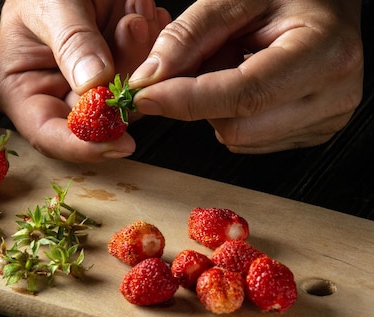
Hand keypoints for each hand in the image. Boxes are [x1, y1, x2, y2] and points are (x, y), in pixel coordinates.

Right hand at [0, 0, 169, 161]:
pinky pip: (143, 76)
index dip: (83, 146)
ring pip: (126, 99)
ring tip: (135, 14)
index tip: (119, 143)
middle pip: (96, 122)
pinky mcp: (116, 68)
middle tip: (134, 33)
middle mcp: (55, 94)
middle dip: (123, 88)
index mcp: (22, 89)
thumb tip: (93, 84)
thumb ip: (72, 42)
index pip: (49, 134)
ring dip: (141, 58)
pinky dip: (151, 46)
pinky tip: (143, 15)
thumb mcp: (49, 5)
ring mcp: (89, 84)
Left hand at [129, 0, 363, 152]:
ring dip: (215, 109)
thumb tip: (148, 79)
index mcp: (324, 52)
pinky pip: (249, 141)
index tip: (145, 96)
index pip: (244, 94)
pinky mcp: (312, 133)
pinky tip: (244, 85)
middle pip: (237, 127)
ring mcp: (325, 119)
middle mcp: (333, 94)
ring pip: (239, 138)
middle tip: (198, 64)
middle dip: (200, 102)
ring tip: (232, 66)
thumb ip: (189, 35)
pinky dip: (232, 116)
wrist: (326, 6)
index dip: (187, 100)